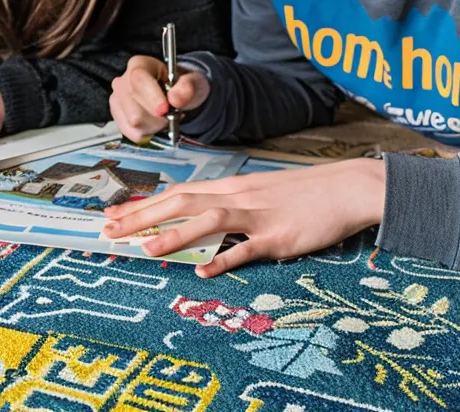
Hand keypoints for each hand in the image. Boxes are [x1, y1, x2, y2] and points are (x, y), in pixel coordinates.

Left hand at [102, 159, 385, 277]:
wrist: (350, 187)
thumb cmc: (307, 193)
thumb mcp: (263, 193)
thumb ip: (233, 206)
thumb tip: (203, 221)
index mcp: (234, 188)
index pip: (179, 193)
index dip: (144, 204)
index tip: (113, 214)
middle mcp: (240, 197)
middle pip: (183, 202)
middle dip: (143, 216)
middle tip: (109, 230)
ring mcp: (259, 216)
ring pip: (209, 220)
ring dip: (175, 234)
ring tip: (145, 248)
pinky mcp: (279, 236)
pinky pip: (247, 248)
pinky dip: (225, 259)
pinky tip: (204, 271)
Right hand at [110, 55, 209, 142]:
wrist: (175, 95)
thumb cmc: (180, 86)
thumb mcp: (192, 81)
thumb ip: (187, 86)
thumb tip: (176, 98)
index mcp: (139, 65)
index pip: (139, 81)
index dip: (151, 97)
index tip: (164, 109)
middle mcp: (123, 81)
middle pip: (135, 110)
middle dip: (158, 117)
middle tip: (172, 111)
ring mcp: (117, 100)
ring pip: (134, 123)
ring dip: (155, 125)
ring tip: (164, 116)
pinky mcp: (117, 117)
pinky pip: (133, 133)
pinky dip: (148, 132)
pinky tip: (154, 122)